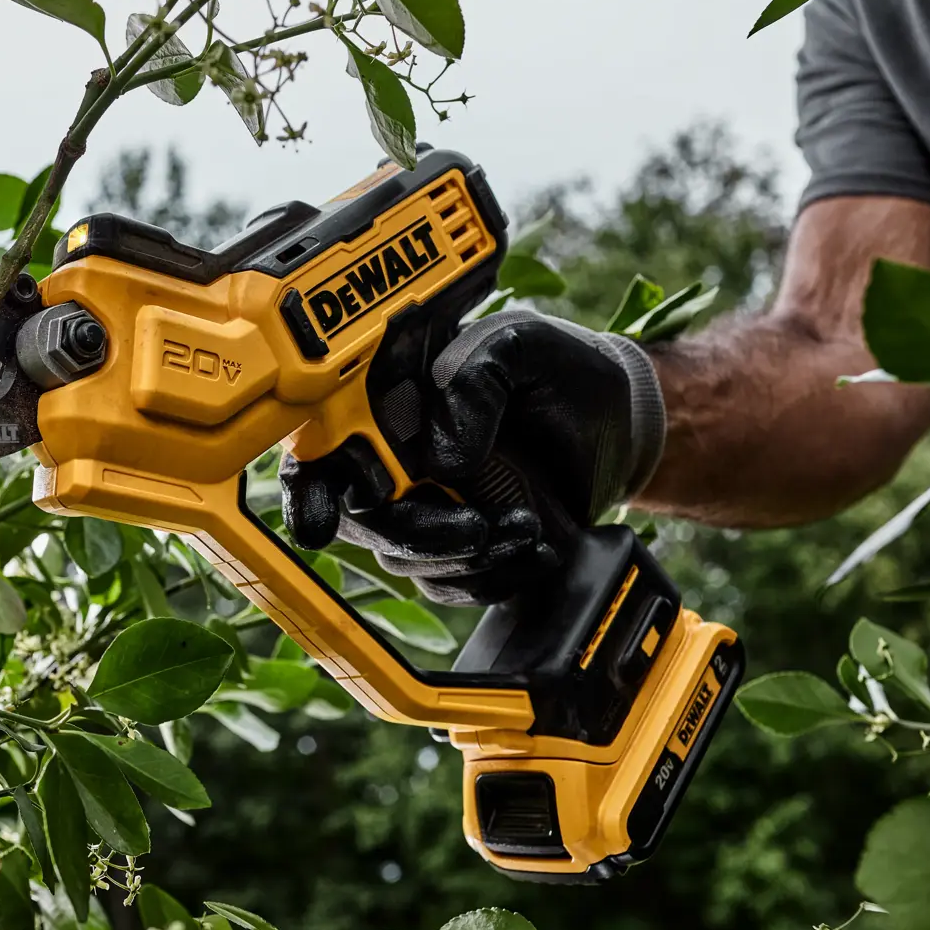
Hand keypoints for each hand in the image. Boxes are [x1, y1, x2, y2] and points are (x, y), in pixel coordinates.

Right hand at [281, 310, 665, 605]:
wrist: (619, 423)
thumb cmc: (560, 371)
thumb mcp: (520, 345)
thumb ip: (475, 379)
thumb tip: (440, 458)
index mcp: (385, 403)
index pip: (318, 449)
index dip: (310, 487)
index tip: (339, 512)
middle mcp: (391, 458)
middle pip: (358, 519)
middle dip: (413, 534)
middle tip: (474, 528)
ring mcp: (421, 506)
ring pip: (405, 559)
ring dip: (466, 558)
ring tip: (527, 527)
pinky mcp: (456, 547)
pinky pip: (450, 583)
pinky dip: (492, 578)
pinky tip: (534, 549)